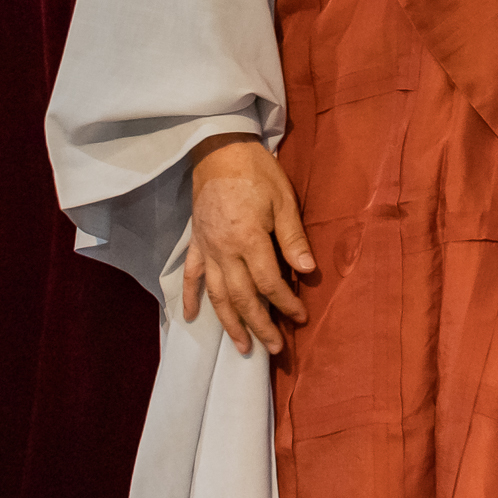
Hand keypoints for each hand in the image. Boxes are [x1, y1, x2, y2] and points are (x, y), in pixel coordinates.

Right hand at [181, 135, 314, 354]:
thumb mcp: (283, 199)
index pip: (269, 282)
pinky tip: (192, 317)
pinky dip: (190, 297)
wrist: (219, 149)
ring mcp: (207, 248)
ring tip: (242, 347)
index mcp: (249, 238)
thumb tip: (307, 270)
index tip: (300, 317)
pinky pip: (190, 274)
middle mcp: (224, 250)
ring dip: (229, 323)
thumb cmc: (257, 171)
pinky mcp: (196, 242)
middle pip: (242, 297)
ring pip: (217, 294)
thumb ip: (293, 237)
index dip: (286, 303)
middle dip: (260, 325)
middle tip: (275, 348)